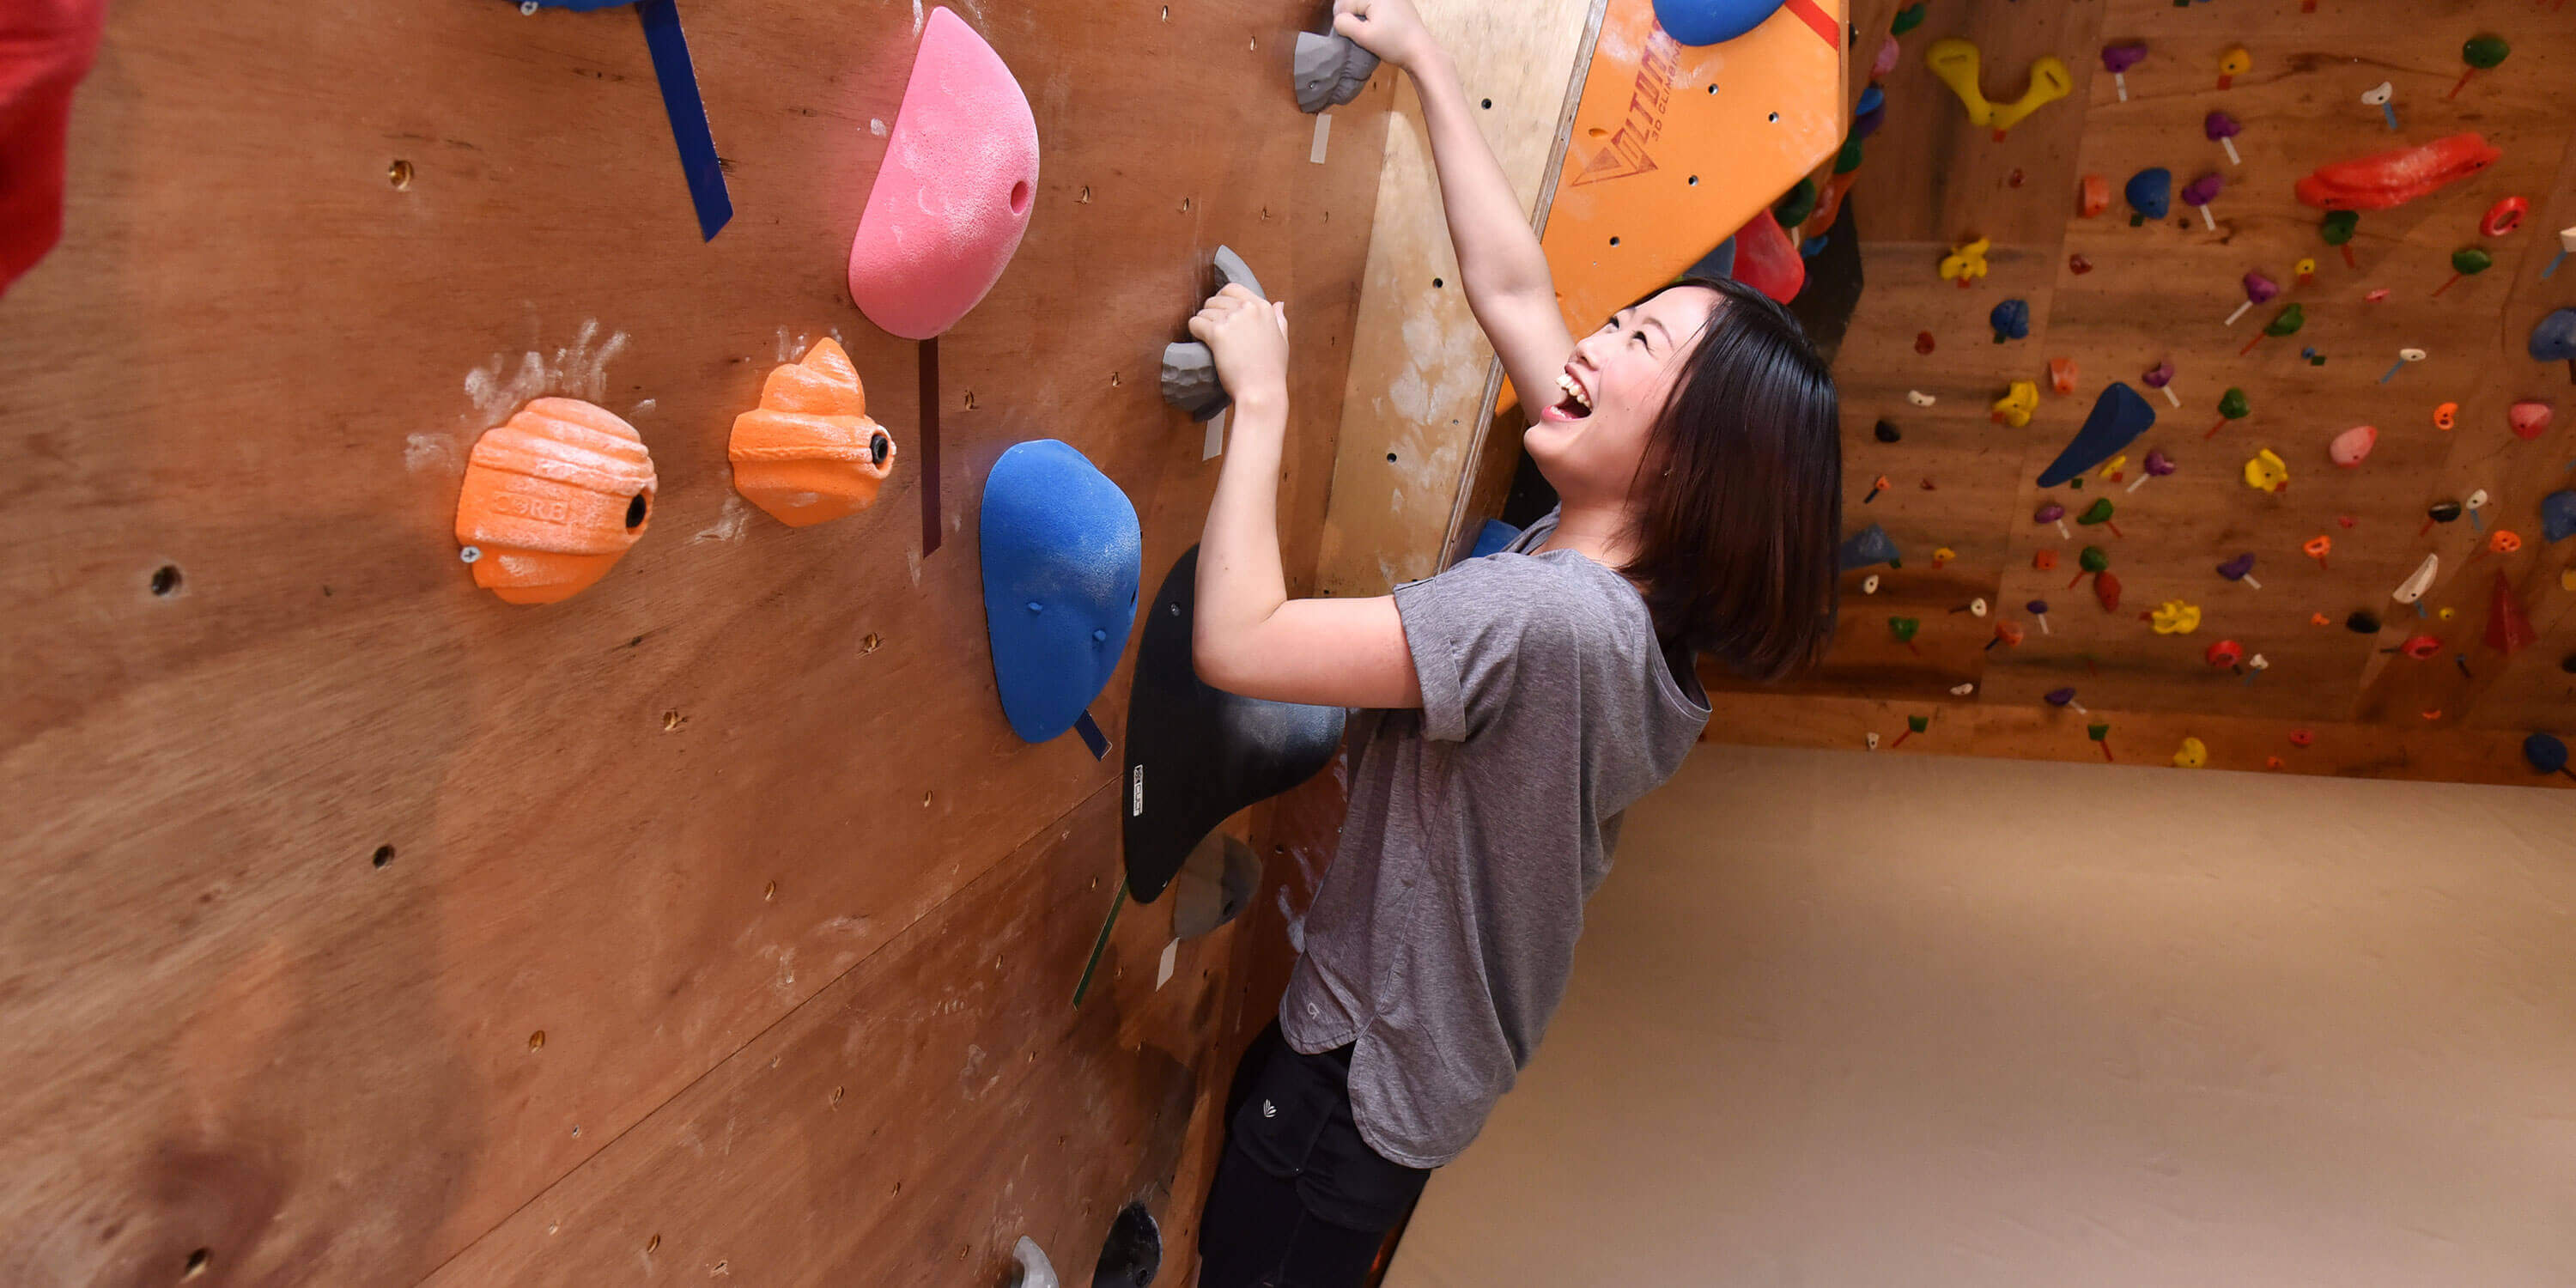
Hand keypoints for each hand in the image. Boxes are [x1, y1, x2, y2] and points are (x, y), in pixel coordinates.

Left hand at [1187, 284, 1288, 407]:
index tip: (1221, 314)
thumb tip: (1279, 303)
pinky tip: (1200, 341)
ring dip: (1203, 323)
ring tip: (1207, 339)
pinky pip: (1195, 322)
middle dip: (1211, 313)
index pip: (1233, 288)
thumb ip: (1279, 320)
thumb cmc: (1272, 371)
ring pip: (1204, 311)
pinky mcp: (1217, 333)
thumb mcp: (1282, 341)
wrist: (1261, 391)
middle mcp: (1248, 309)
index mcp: (1263, 307)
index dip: (1222, 300)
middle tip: (1213, 330)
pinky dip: (1194, 331)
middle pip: (1215, 299)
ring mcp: (1232, 320)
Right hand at [1332, 0, 1433, 72]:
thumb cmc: (1393, 44)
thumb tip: (1338, 19)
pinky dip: (1375, 16)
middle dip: (1354, 17)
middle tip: (1362, 35)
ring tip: (1373, 32)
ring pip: (1365, 4)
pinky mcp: (1400, 3)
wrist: (1421, 51)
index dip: (1345, 22)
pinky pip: (1378, 6)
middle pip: (1355, 2)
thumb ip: (1344, 24)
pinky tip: (1382, 28)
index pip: (1345, 4)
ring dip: (1364, 17)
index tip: (1354, 36)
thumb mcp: (1364, 36)